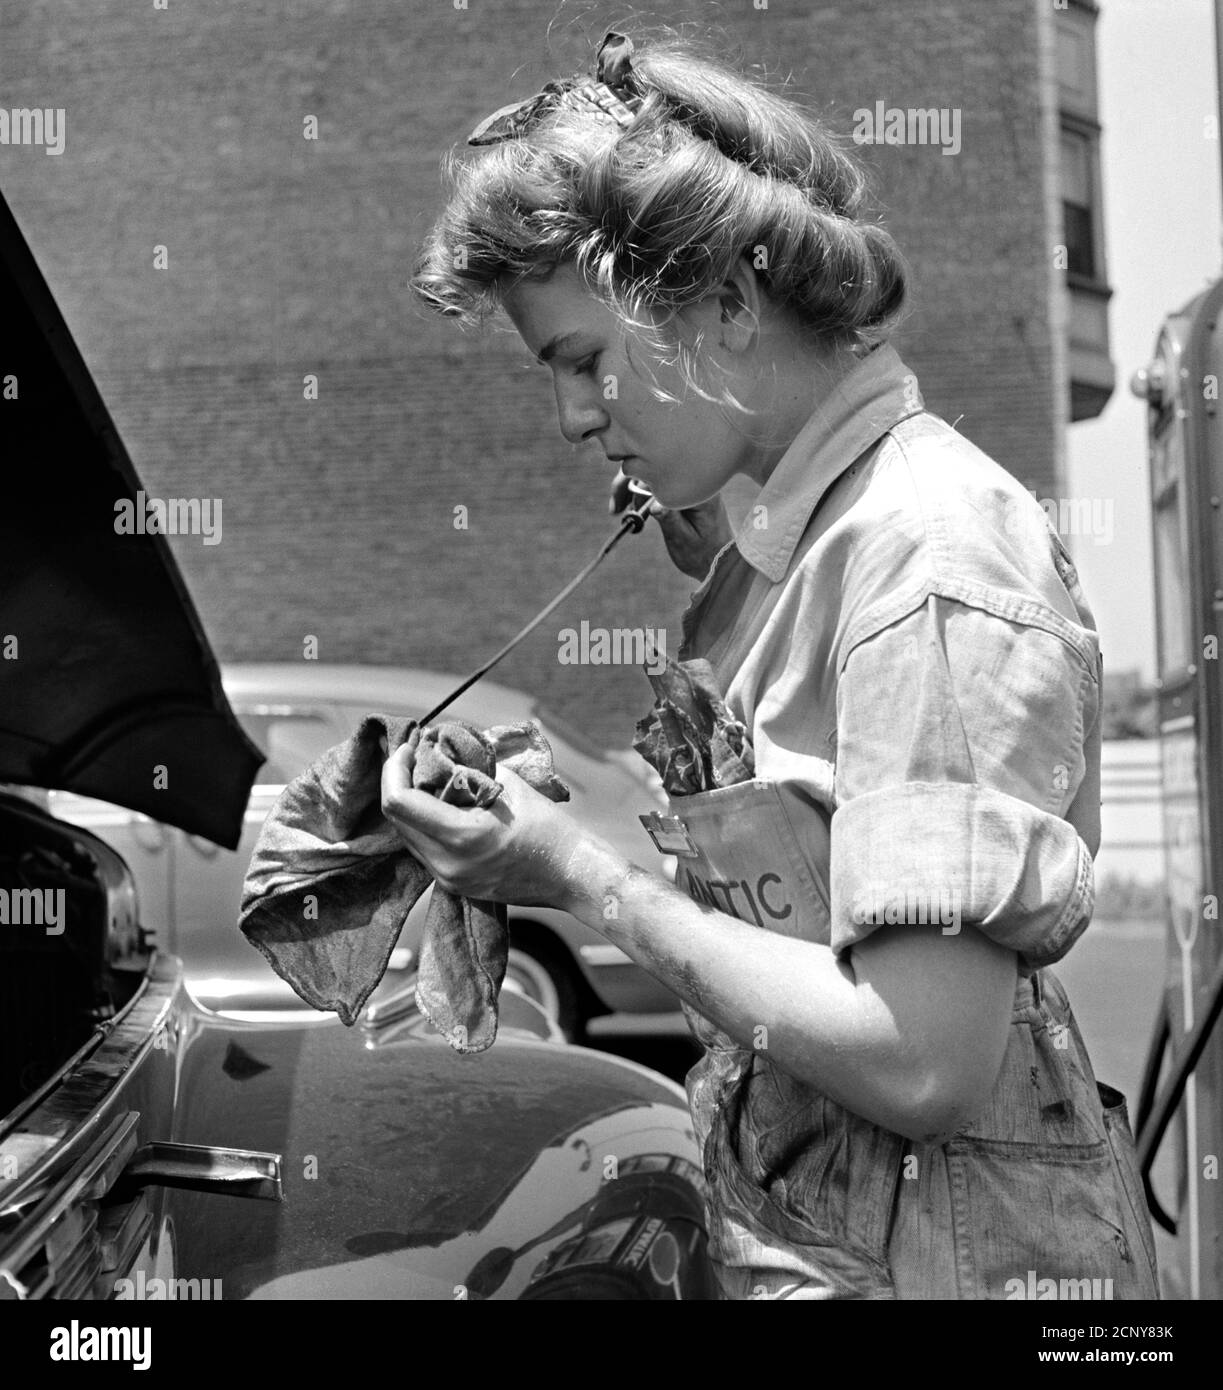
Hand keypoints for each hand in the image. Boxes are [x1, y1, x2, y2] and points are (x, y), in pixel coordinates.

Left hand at [381, 753, 604, 909]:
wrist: (572, 874)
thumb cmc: (549, 829)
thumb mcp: (509, 786)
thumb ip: (471, 766)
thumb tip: (441, 746)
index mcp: (461, 836)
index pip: (398, 802)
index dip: (394, 770)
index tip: (408, 749)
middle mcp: (447, 863)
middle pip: (396, 820)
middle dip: (398, 784)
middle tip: (414, 759)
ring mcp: (449, 880)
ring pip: (407, 837)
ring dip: (410, 806)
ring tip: (427, 780)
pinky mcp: (455, 886)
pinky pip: (425, 851)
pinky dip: (426, 825)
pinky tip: (442, 807)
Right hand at [609, 469, 732, 580]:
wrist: (721, 561)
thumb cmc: (704, 555)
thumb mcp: (685, 541)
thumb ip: (670, 520)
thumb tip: (653, 503)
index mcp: (699, 490)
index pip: (659, 473)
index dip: (634, 485)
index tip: (619, 507)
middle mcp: (694, 480)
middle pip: (653, 468)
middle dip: (628, 484)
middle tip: (615, 509)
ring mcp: (688, 482)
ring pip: (652, 474)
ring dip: (632, 489)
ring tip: (621, 511)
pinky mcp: (682, 489)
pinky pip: (657, 482)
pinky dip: (641, 492)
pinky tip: (631, 508)